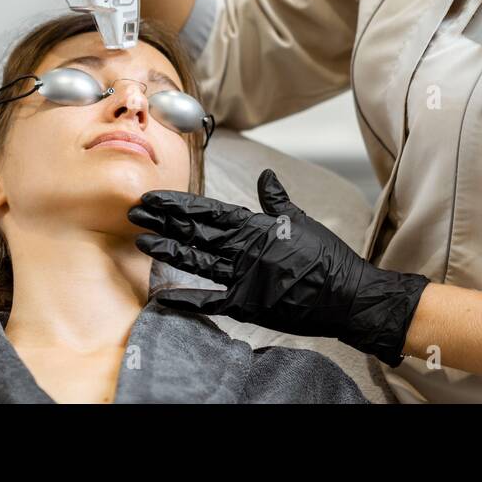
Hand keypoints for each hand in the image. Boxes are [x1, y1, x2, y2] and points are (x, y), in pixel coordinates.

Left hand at [127, 169, 430, 366]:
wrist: (347, 295)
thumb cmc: (327, 257)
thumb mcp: (300, 220)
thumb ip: (276, 200)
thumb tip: (265, 176)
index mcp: (256, 227)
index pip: (208, 211)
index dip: (178, 204)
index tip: (153, 198)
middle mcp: (245, 250)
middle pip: (195, 233)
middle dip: (163, 222)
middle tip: (134, 212)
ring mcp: (244, 279)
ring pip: (197, 261)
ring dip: (168, 251)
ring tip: (142, 242)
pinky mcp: (248, 305)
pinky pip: (211, 302)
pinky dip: (188, 299)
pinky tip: (163, 295)